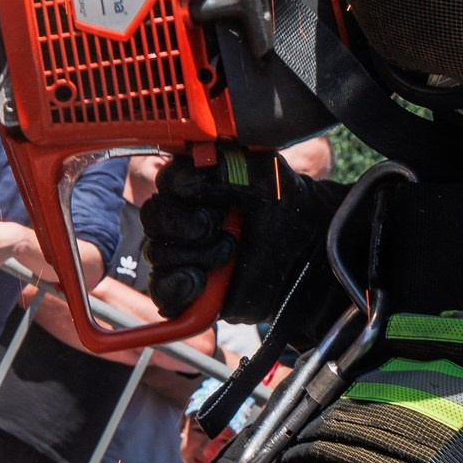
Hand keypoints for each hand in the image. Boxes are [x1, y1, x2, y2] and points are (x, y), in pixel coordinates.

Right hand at [138, 149, 345, 330]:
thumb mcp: (261, 174)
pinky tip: (201, 281)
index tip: (216, 203)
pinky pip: (161, 292)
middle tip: (220, 228)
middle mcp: (186, 218)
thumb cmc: (286, 209)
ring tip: (229, 253)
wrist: (308, 253)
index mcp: (197, 186)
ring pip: (157, 254)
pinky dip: (177, 287)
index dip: (182, 194)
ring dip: (194, 255)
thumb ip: (220, 170)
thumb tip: (181, 186)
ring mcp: (186, 253)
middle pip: (154, 219)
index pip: (165, 184)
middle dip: (184, 226)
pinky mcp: (191, 289)